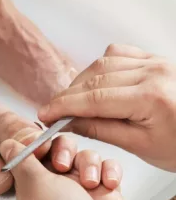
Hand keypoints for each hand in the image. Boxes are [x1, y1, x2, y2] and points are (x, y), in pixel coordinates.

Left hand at [0, 138, 138, 199]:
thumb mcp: (34, 185)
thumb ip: (21, 160)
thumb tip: (7, 145)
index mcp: (37, 182)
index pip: (37, 150)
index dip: (41, 143)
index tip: (44, 144)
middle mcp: (59, 182)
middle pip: (63, 147)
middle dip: (66, 151)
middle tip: (64, 166)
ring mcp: (82, 185)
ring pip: (86, 154)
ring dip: (90, 165)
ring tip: (91, 184)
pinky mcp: (104, 188)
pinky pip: (108, 165)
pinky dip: (110, 171)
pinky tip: (107, 184)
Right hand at [38, 44, 175, 170]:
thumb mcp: (142, 146)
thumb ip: (102, 130)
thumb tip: (71, 121)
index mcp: (153, 98)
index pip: (94, 98)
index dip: (64, 106)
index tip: (46, 114)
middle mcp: (153, 72)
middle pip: (94, 77)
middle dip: (68, 95)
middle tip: (53, 110)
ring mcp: (154, 61)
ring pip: (103, 62)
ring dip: (81, 81)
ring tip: (71, 99)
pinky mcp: (153, 58)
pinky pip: (118, 53)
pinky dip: (100, 65)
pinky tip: (95, 78)